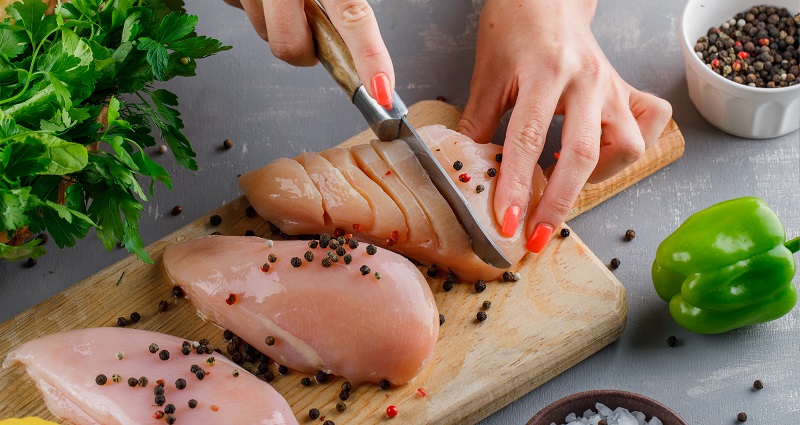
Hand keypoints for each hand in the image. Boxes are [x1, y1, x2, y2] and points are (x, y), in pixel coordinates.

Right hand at [224, 0, 394, 105]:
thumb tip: (359, 26)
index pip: (353, 16)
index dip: (369, 57)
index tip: (381, 89)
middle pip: (290, 45)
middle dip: (303, 50)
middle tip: (313, 30)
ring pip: (264, 31)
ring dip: (279, 21)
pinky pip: (241, 7)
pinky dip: (257, 4)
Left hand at [456, 0, 671, 252]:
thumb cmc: (514, 29)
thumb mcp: (487, 74)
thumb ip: (478, 124)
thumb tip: (466, 173)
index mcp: (544, 72)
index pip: (529, 140)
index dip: (518, 186)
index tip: (507, 223)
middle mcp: (585, 81)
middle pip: (582, 153)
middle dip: (559, 202)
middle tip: (537, 235)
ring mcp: (611, 86)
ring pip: (627, 145)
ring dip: (597, 176)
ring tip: (566, 185)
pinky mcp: (626, 89)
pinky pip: (650, 124)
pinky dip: (629, 149)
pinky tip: (603, 157)